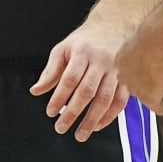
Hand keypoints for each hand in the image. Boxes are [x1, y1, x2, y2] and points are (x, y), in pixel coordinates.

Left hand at [32, 21, 129, 141]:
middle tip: (61, 128)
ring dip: (92, 119)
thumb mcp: (63, 50)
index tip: (50, 112)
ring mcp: (117, 70)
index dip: (59, 97)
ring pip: (105, 98)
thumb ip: (50, 71)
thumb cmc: (84, 42)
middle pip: (87, 91)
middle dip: (73, 112)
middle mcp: (101, 61)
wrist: (114, 26)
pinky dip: (109, 116)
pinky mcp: (127, 79)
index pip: (69, 78)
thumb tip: (35, 91)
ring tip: (80, 135)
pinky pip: (120, 101)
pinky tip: (97, 126)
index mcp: (82, 52)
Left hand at [114, 23, 162, 115]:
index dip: (157, 72)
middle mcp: (126, 75)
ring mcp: (135, 87)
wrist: (157, 37)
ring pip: (156, 93)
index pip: (138, 71)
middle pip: (148, 83)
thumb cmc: (156, 32)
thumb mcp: (151, 38)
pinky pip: (160, 108)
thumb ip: (154, 47)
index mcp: (122, 59)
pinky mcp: (147, 97)